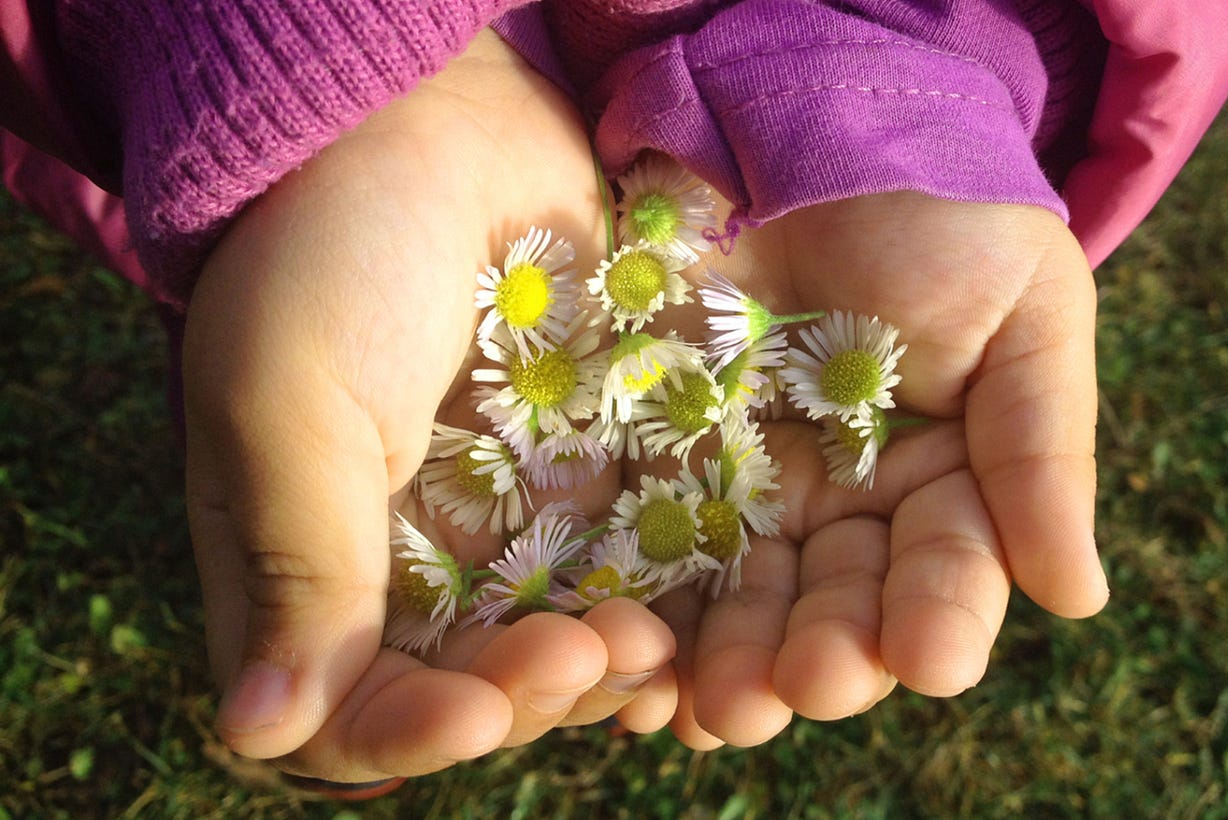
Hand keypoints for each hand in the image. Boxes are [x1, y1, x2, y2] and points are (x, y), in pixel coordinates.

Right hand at [183, 30, 672, 781]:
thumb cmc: (332, 249)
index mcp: (305, 562)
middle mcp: (408, 559)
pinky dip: (662, 605)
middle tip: (594, 656)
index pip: (354, 708)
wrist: (433, 117)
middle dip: (533, 693)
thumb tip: (261, 735)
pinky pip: (630, 562)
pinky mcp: (590, 467)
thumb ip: (298, 568)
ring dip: (607, 665)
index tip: (480, 707)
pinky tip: (695, 624)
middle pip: (474, 689)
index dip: (417, 732)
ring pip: (561, 640)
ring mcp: (507, 516)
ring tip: (651, 645)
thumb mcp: (288, 403)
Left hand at [649, 194, 1108, 747]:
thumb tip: (1080, 598)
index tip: (931, 661)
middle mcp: (848, 502)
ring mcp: (751, 488)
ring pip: (745, 597)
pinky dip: (648, 611)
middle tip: (808, 687)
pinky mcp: (662, 463)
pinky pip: (655, 549)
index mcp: (946, 478)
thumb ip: (1043, 449)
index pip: (949, 566)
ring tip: (720, 707)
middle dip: (827, 652)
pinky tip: (640, 664)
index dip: (940, 613)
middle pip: (840, 601)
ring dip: (735, 658)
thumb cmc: (940, 211)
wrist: (809, 123)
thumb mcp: (1023, 313)